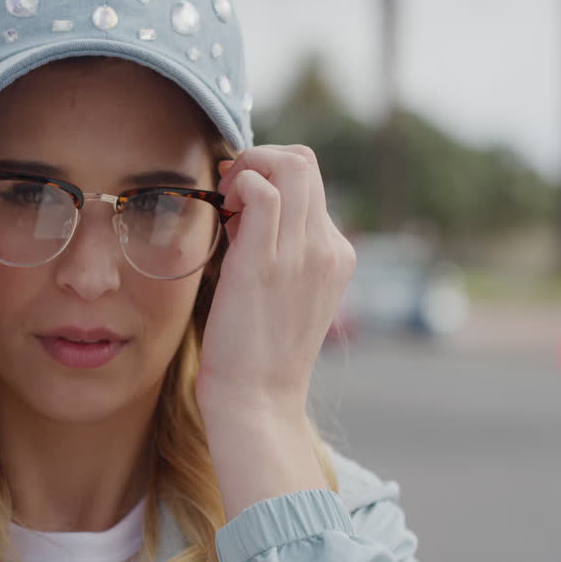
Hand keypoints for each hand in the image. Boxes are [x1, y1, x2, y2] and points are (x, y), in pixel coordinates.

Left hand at [196, 144, 355, 420]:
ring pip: (291, 166)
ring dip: (249, 169)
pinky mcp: (267, 262)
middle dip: (260, 161)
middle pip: (305, 163)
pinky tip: (225, 216)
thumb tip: (245, 206)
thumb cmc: (257, 351)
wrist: (258, 400)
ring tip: (228, 204)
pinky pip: (264, 191)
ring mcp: (303, 253)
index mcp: (336, 255)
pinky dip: (239, 186)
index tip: (239, 200)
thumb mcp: (280, 290)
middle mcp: (328, 248)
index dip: (271, 176)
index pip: (311, 181)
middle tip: (229, 192)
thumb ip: (273, 247)